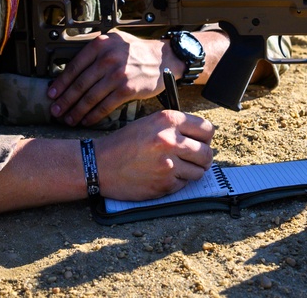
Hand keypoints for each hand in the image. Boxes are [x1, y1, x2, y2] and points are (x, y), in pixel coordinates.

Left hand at [48, 30, 170, 126]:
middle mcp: (108, 58)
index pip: (74, 66)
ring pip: (90, 97)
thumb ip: (96, 51)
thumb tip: (71, 69)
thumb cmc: (138, 52)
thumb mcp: (115, 41)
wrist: (164, 58)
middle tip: (56, 111)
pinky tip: (86, 120)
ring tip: (69, 119)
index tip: (52, 94)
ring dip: (77, 111)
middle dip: (65, 101)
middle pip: (80, 84)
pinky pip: (105, 105)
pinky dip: (93, 115)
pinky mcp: (127, 89)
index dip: (60, 83)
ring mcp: (118, 74)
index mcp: (101, 45)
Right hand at [96, 110, 214, 199]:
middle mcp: (170, 140)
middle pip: (207, 153)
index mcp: (168, 120)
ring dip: (191, 172)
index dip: (206, 138)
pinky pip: (184, 184)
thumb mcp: (150, 123)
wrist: (99, 164)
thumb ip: (176, 127)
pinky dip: (177, 182)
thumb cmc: (124, 143)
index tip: (201, 142)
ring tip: (176, 168)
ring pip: (199, 171)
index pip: (207, 129)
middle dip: (203, 158)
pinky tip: (162, 176)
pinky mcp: (164, 184)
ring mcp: (168, 164)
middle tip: (194, 159)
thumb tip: (203, 137)